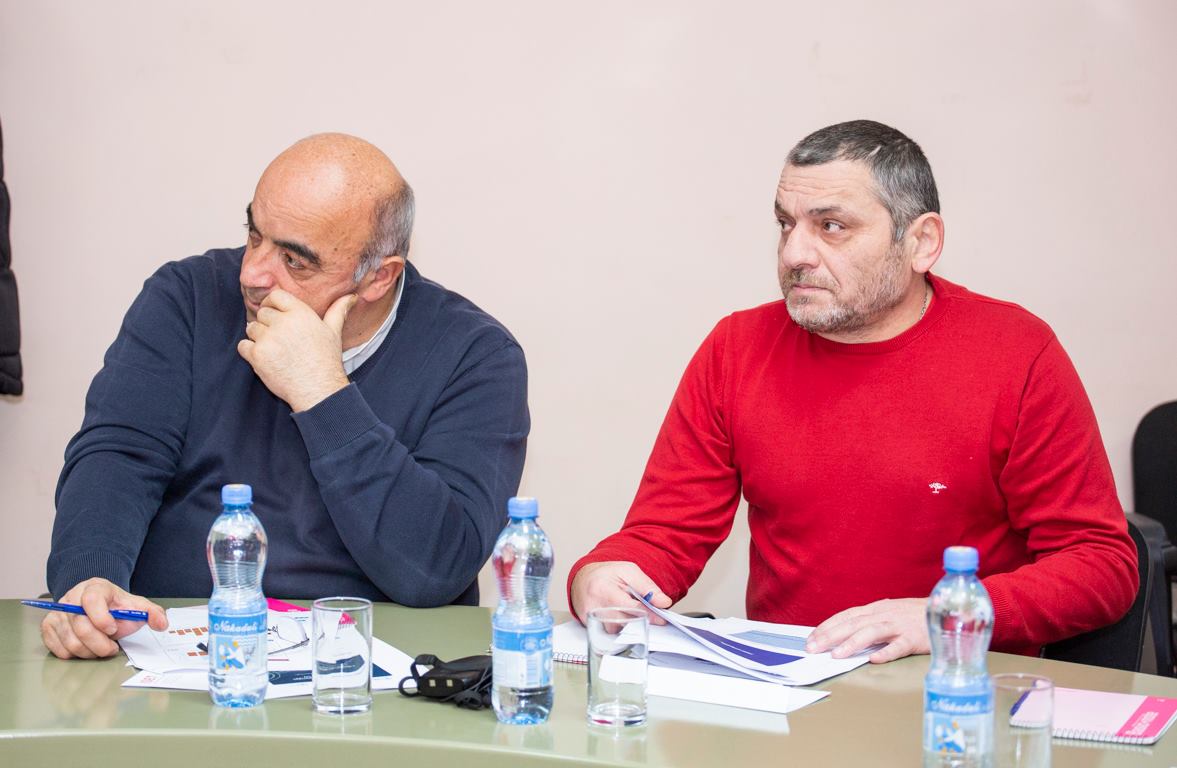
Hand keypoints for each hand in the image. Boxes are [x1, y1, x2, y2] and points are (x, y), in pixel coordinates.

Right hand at [40, 577, 167, 659]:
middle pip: (80, 626)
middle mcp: (71, 597)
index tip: (113, 630)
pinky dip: (75, 655)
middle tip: (112, 649)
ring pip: (70, 641)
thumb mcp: (137, 606)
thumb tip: (162, 624)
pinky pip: (58, 649)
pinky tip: (87, 649)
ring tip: (102, 648)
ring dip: (89, 652)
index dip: (101, 618)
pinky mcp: (49, 627)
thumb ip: (152, 613)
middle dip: (99, 644)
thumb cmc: (116, 606)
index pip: (91, 599)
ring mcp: (58, 612)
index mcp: (94, 587)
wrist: (99, 604)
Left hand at [237, 289, 355, 411]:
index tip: (273, 313)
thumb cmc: (327, 361)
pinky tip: (265, 359)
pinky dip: (249, 352)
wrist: (318, 390)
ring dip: (258, 338)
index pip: (275, 296)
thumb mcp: (334, 332)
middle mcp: (283, 323)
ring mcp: (269, 339)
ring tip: (274, 350)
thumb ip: (338, 311)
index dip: (271, 304)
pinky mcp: (257, 355)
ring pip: (251, 329)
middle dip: (266, 324)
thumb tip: (352, 297)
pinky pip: (243, 346)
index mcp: (301, 313)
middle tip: (278, 339)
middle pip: (262, 313)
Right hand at [570, 561, 672, 624]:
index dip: (649, 614)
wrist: (582, 580)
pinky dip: (618, 626)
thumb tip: (663, 602)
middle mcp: (593, 606)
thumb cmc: (606, 575)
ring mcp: (589, 619)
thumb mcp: (628, 571)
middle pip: (624, 623)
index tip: (661, 619)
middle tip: (648, 615)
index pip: (630, 608)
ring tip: (624, 608)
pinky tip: (617, 615)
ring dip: (627, 623)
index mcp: (603, 588)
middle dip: (640, 620)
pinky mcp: (589, 628)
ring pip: (617, 630)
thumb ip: (647, 586)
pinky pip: (610, 633)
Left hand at [805, 597, 927, 663]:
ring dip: (852, 643)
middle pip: (853, 624)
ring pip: (872, 632)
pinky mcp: (916, 637)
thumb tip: (844, 636)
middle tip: (813, 649)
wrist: (949, 611)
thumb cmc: (916, 616)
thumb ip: (870, 623)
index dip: (827, 626)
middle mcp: (885, 614)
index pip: (846, 616)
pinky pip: (900, 646)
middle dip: (830, 636)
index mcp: (876, 609)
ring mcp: (900, 625)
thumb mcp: (889, 615)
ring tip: (837, 655)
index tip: (811, 638)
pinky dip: (887, 652)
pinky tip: (875, 660)